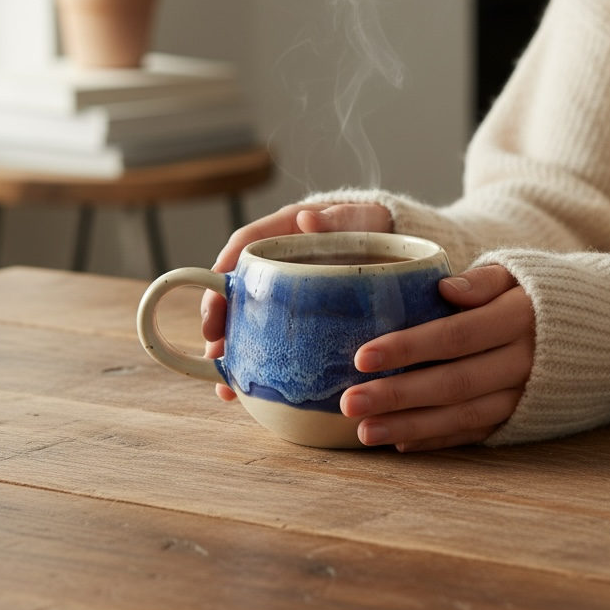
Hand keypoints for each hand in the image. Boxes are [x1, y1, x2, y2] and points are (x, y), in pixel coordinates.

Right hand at [201, 202, 391, 401]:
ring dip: (231, 348)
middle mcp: (278, 264)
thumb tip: (305, 219)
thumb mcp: (362, 219)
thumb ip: (339, 218)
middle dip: (219, 314)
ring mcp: (285, 295)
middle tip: (212, 340)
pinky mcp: (296, 320)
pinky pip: (271, 340)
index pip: (247, 242)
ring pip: (248, 320)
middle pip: (237, 287)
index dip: (225, 262)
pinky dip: (256, 363)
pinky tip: (244, 390)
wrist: (396, 252)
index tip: (214, 284)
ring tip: (222, 377)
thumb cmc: (374, 228)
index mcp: (287, 232)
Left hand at [339, 265, 534, 451]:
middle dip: (398, 395)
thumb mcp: (517, 273)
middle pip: (454, 382)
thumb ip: (482, 280)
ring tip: (364, 431)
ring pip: (463, 415)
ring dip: (411, 426)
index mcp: (519, 318)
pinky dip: (438, 439)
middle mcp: (525, 362)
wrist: (604, 333)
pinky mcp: (524, 419)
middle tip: (349, 403)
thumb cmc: (540, 293)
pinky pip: (477, 433)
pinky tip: (400, 442)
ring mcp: (525, 396)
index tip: (363, 356)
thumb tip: (443, 288)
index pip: (456, 335)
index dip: (409, 347)